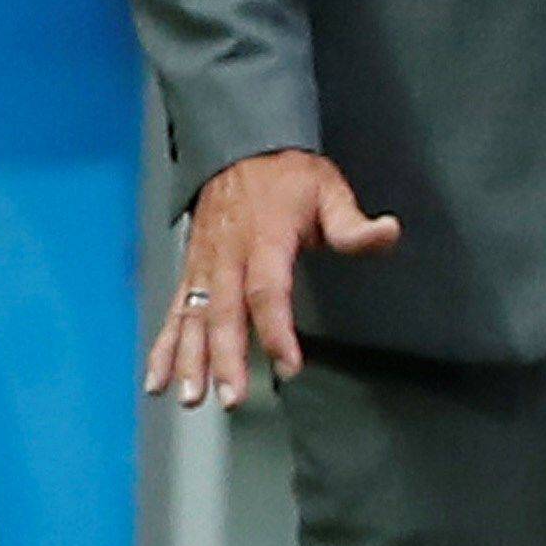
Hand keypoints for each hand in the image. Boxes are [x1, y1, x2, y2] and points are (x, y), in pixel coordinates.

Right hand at [150, 150, 398, 411]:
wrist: (239, 148)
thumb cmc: (286, 174)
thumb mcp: (329, 190)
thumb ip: (353, 224)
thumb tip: (386, 232)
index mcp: (263, 239)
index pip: (268, 292)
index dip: (276, 330)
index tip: (288, 364)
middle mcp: (226, 257)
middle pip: (223, 314)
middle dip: (226, 358)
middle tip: (232, 397)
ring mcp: (204, 266)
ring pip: (192, 318)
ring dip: (190, 360)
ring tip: (192, 397)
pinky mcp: (191, 271)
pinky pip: (173, 312)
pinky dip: (163, 346)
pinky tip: (158, 379)